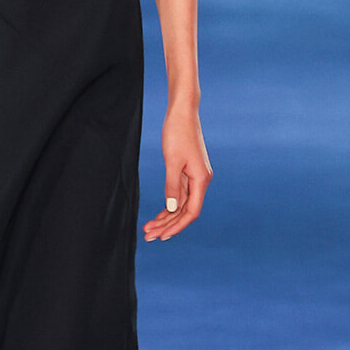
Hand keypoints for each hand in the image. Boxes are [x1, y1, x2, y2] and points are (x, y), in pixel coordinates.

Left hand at [143, 103, 211, 241]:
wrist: (183, 112)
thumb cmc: (178, 133)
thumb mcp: (172, 161)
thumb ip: (172, 186)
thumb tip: (171, 209)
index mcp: (201, 180)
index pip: (190, 212)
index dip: (177, 226)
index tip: (162, 236)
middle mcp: (200, 181)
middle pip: (185, 211)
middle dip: (167, 225)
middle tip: (148, 236)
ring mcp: (195, 177)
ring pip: (181, 205)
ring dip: (166, 218)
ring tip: (149, 228)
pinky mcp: (188, 172)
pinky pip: (179, 195)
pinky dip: (168, 205)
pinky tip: (159, 215)